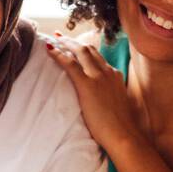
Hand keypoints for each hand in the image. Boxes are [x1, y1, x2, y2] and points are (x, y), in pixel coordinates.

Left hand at [45, 36, 141, 152]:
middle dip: (73, 41)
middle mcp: (108, 71)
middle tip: (60, 37)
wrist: (123, 134)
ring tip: (53, 40)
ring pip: (80, 51)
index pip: (98, 56)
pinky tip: (49, 50)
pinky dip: (58, 54)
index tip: (76, 45)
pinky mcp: (87, 85)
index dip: (85, 49)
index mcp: (115, 75)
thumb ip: (109, 94)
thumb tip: (101, 97)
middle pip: (88, 49)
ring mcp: (98, 76)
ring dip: (65, 43)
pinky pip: (70, 64)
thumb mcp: (116, 103)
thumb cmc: (120, 127)